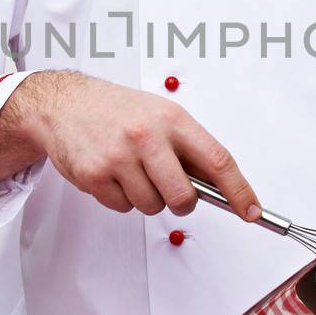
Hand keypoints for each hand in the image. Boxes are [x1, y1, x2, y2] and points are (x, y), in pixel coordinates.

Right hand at [16, 70, 260, 221]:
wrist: (64, 103)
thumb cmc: (117, 110)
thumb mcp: (160, 114)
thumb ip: (188, 148)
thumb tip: (221, 187)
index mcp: (172, 119)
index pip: (217, 160)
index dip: (239, 190)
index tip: (252, 211)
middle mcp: (147, 136)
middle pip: (183, 197)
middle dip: (182, 202)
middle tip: (170, 189)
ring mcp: (119, 157)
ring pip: (152, 206)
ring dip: (146, 197)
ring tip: (131, 170)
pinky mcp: (94, 175)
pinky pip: (122, 208)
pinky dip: (121, 198)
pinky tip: (112, 173)